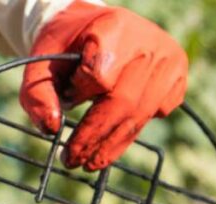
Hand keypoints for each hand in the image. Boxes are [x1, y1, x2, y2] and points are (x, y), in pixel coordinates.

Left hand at [20, 1, 187, 170]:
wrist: (96, 26)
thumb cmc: (68, 47)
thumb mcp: (42, 63)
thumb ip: (37, 94)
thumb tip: (51, 129)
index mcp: (115, 28)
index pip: (99, 75)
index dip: (80, 94)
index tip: (67, 98)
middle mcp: (149, 42)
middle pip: (123, 102)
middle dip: (94, 138)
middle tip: (72, 161)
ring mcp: (169, 60)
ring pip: (140, 115)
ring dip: (111, 145)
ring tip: (89, 164)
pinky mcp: (178, 77)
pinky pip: (155, 114)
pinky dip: (131, 131)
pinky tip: (113, 136)